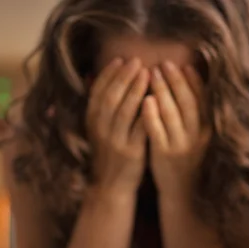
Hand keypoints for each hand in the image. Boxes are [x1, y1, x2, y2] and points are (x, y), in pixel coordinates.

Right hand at [86, 58, 149, 195]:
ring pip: (125, 110)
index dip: (109, 75)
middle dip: (124, 77)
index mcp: (92, 123)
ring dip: (135, 89)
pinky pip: (140, 128)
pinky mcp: (132, 152)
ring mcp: (116, 141)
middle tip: (137, 61)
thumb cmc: (110, 156)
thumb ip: (99, 107)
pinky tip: (156, 99)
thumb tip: (93, 76)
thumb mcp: (98, 131)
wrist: (111, 188)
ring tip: (147, 73)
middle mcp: (101, 130)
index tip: (120, 59)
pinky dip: (147, 112)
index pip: (98, 92)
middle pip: (111, 97)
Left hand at [141, 61, 209, 195]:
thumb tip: (188, 85)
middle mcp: (196, 137)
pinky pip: (158, 131)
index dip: (194, 82)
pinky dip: (152, 114)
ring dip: (163, 91)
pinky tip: (145, 100)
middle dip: (176, 81)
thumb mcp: (195, 137)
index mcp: (205, 131)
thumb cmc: (184, 159)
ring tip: (152, 74)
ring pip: (173, 114)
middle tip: (164, 64)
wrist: (180, 190)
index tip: (184, 65)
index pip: (202, 101)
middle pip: (187, 103)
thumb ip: (193, 116)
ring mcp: (180, 146)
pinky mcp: (164, 154)